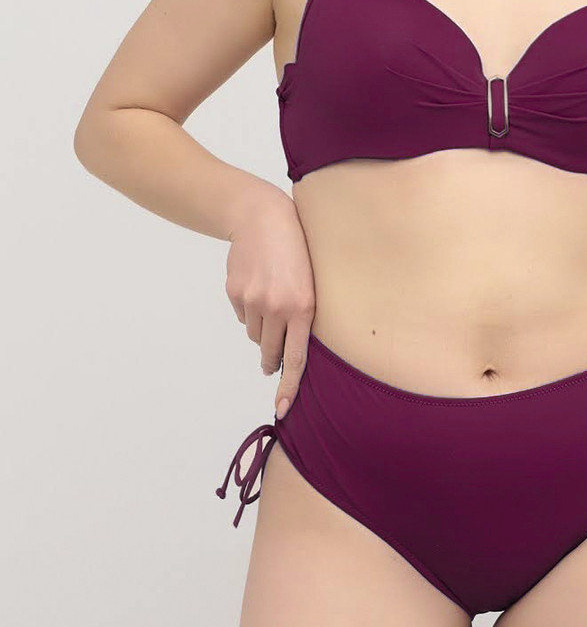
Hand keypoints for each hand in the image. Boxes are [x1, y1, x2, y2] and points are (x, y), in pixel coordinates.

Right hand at [225, 189, 315, 419]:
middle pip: (270, 351)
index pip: (297, 357)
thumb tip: (288, 352)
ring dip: (261, 329)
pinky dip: (249, 310)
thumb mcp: (311, 283)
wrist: (262, 217)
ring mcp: (253, 300)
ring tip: (270, 302)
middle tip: (271, 361)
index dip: (289, 386)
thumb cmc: (296, 251)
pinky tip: (257, 288)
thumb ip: (303, 316)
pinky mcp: (235, 292)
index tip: (282, 409)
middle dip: (271, 359)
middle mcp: (278, 307)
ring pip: (254, 335)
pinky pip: (242, 316)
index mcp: (304, 307)